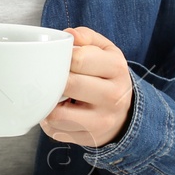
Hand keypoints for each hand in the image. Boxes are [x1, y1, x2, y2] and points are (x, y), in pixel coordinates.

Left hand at [39, 26, 134, 148]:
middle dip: (55, 79)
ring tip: (54, 95)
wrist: (125, 113)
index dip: (63, 57)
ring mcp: (102, 121)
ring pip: (57, 113)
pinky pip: (56, 130)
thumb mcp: (105, 51)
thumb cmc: (108, 77)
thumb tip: (68, 35)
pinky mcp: (88, 139)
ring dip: (49, 103)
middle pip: (68, 85)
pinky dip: (49, 120)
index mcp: (117, 69)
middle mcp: (113, 97)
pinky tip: (58, 110)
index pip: (78, 59)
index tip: (62, 59)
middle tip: (54, 77)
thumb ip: (86, 37)